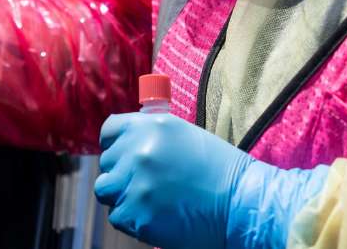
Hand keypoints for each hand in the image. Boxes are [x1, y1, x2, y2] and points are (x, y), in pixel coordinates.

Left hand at [94, 113, 328, 248]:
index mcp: (149, 126)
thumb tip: (123, 143)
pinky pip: (118, 216)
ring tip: (150, 200)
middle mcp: (137, 151)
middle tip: (149, 184)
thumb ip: (150, 136)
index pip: (109, 131)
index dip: (114, 145)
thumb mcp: (183, 136)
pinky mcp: (136, 214)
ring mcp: (135, 183)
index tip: (123, 157)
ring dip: (122, 196)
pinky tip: (157, 215)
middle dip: (122, 174)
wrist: (240, 202)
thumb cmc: (218, 170)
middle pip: (106, 163)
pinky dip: (133, 219)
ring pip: (106, 190)